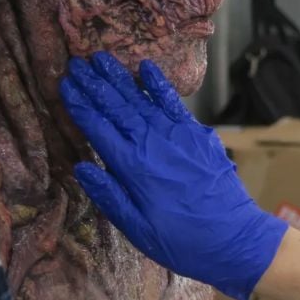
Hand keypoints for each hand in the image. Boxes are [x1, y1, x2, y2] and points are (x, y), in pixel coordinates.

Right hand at [59, 52, 287, 299]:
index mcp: (133, 168)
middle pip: (117, 107)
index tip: (64, 85)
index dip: (79, 105)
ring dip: (120, 78)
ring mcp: (179, 135)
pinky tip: (146, 67)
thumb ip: (109, 196)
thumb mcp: (138, 229)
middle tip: (75, 64)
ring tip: (100, 58)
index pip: (98, 128)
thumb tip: (79, 167)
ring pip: (142, 99)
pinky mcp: (199, 134)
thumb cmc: (182, 241)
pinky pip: (174, 103)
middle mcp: (153, 144)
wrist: (235, 238)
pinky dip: (158, 84)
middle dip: (94, 84)